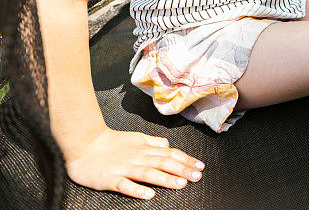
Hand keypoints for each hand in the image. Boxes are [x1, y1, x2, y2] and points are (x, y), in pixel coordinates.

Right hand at [65, 127, 203, 199]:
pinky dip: (137, 189)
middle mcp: (137, 157)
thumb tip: (168, 146)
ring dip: (165, 179)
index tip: (200, 166)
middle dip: (182, 169)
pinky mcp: (110, 179)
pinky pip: (125, 185)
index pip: (169, 154)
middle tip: (197, 176)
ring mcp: (124, 168)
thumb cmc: (110, 142)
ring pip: (148, 173)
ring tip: (180, 184)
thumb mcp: (136, 138)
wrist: (83, 144)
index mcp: (144, 148)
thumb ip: (153, 142)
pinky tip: (148, 194)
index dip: (186, 160)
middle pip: (163, 163)